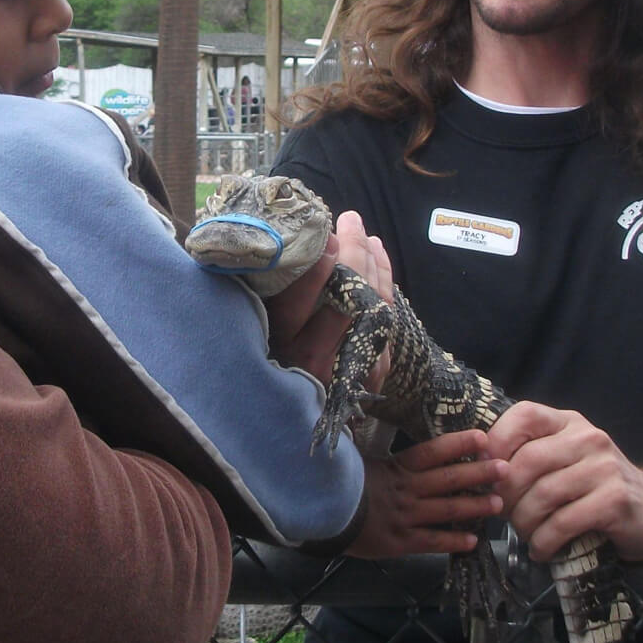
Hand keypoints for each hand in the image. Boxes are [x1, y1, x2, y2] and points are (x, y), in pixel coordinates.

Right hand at [266, 210, 392, 386]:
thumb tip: (278, 246)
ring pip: (371, 305)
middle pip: (344, 299)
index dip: (314, 266)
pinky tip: (378, 256)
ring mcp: (348, 367)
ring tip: (365, 234)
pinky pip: (387, 319)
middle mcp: (312, 359)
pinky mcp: (373, 370)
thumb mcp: (256, 331)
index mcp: (278, 346)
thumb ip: (265, 296)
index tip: (324, 236)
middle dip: (352, 254)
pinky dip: (385, 282)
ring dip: (372, 263)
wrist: (294, 422)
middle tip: (350, 220)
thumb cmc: (266, 361)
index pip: (296, 301)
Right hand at [347, 428, 506, 557]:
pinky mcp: (400, 543)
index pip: (432, 452)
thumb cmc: (337, 483)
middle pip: (448, 480)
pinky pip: (433, 542)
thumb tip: (372, 417)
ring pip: (447, 510)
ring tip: (498, 503)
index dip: (458, 444)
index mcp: (395, 467)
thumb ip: (373, 447)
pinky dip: (454, 542)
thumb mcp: (355, 459)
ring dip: (475, 506)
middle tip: (504, 469)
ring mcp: (405, 517)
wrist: (320, 516)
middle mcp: (405, 490)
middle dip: (479, 473)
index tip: (483, 438)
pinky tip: (473, 540)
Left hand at [487, 401, 642, 561]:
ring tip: (524, 535)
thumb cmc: (596, 487)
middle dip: (506, 494)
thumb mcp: (565, 459)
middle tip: (503, 514)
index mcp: (569, 422)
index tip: (485, 472)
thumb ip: (529, 455)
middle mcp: (588, 438)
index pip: (523, 416)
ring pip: (543, 495)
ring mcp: (605, 468)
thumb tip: (479, 468)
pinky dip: (544, 541)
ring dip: (523, 522)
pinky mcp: (615, 501)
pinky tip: (541, 549)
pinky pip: (563, 522)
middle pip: (527, 462)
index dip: (496, 443)